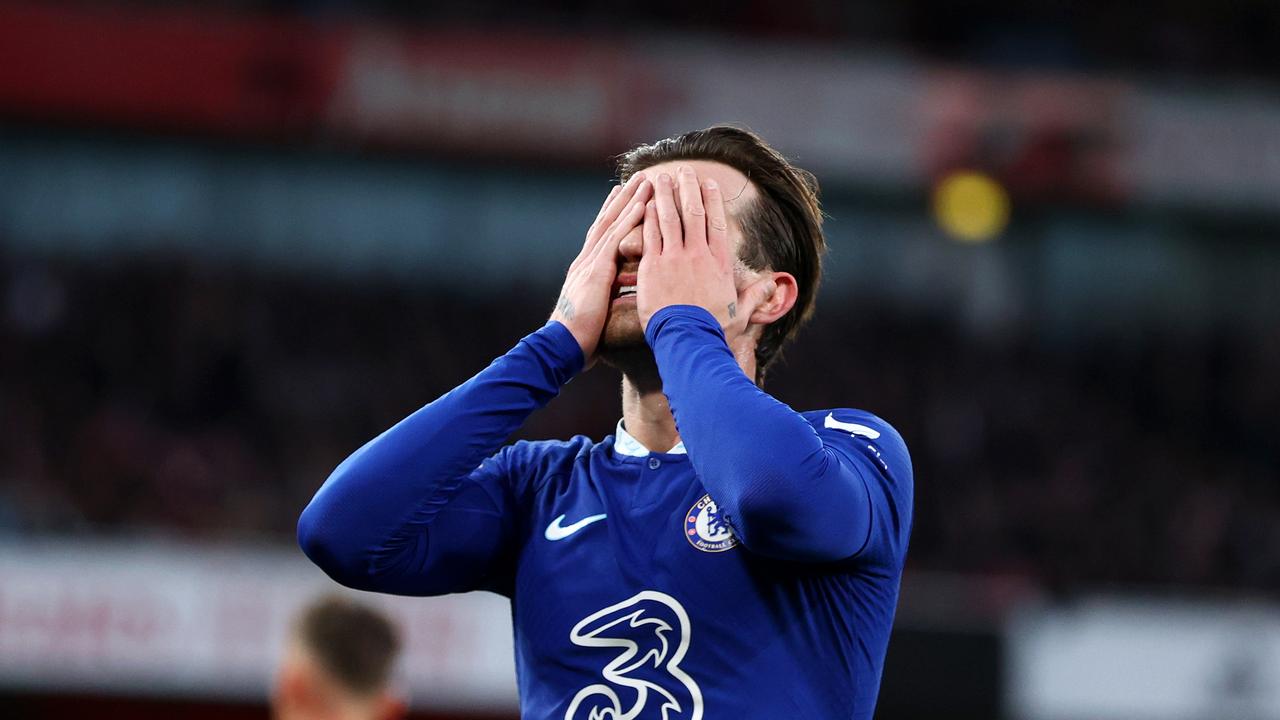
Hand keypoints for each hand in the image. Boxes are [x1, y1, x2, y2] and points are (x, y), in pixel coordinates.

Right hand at [551, 173, 650, 363]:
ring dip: (630, 200)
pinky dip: (629, 220)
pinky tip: (642, 204)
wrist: (561, 346)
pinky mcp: (596, 271)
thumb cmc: (578, 340)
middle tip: (638, 178)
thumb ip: (607, 302)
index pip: (602, 236)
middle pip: (607, 222)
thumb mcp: (596, 315)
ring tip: (645, 180)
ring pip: (613, 224)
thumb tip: (619, 302)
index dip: (613, 215)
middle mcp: (586, 261)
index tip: (623, 196)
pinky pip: (616, 239)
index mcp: (586, 271)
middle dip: (623, 199)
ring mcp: (590, 264)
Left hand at [638, 167, 762, 340]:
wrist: (688, 340)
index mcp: (719, 263)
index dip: (712, 200)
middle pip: (694, 213)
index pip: (716, 223)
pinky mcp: (654, 266)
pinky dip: (649, 217)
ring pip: (670, 218)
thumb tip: (775, 286)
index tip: (708, 184)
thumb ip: (756, 296)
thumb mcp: (741, 314)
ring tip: (661, 178)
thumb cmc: (714, 331)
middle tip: (684, 171)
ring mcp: (675, 258)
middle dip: (688, 188)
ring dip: (666, 195)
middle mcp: (698, 254)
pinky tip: (646, 203)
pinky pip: (651, 234)